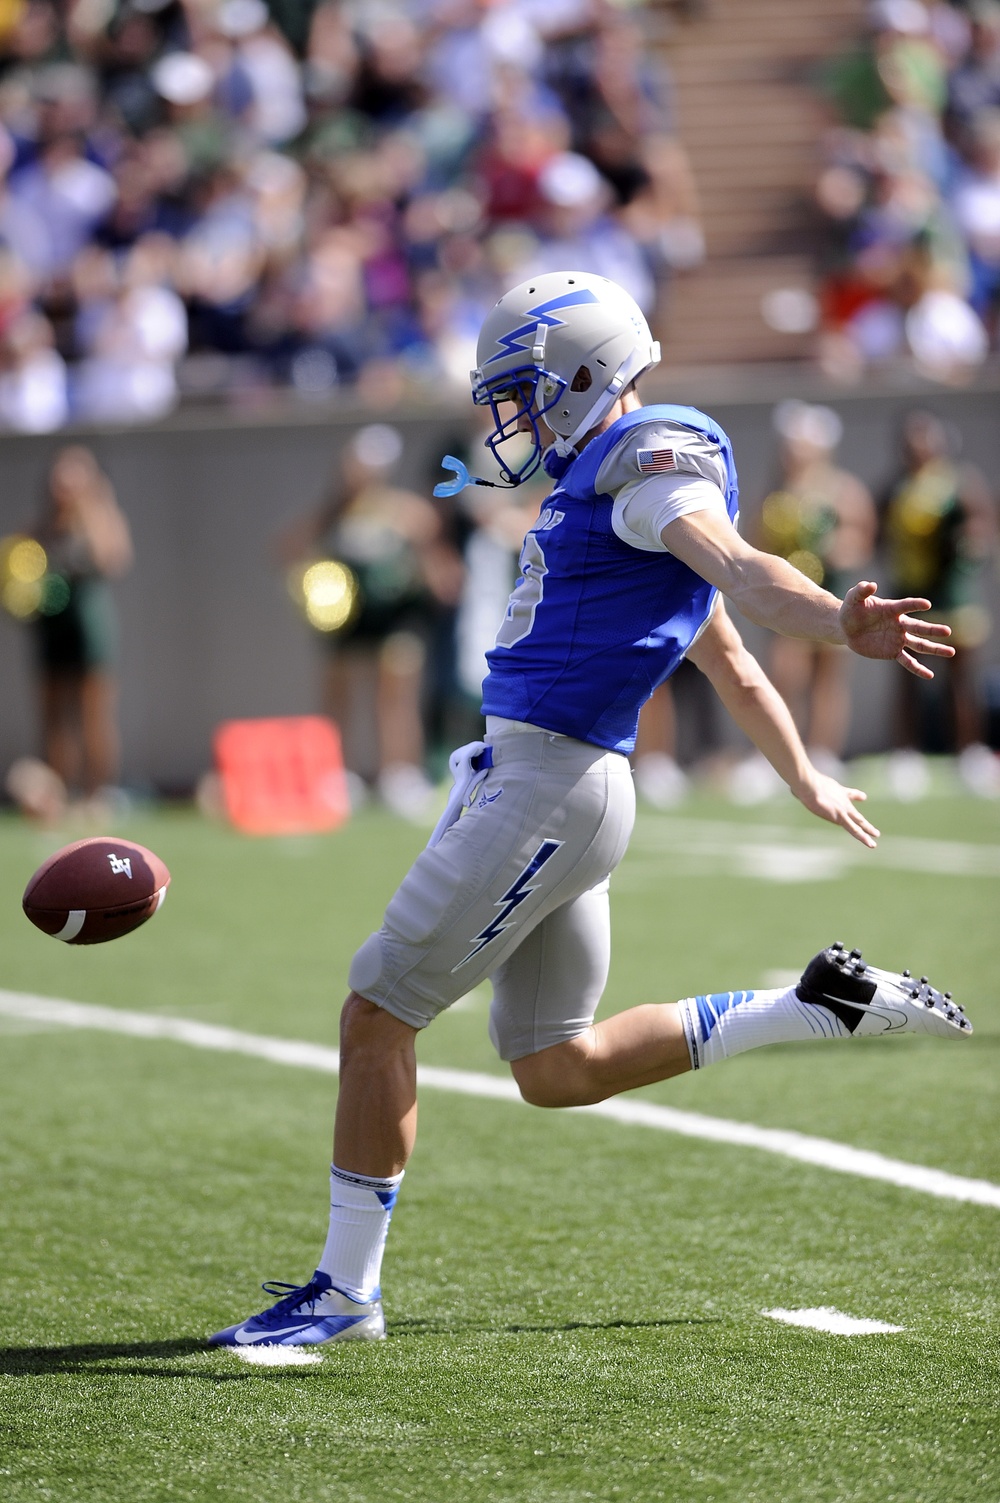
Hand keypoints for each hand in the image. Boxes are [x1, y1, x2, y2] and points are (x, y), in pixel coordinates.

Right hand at [792, 769, 879, 847]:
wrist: (808, 784)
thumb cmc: (804, 783)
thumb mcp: (805, 785)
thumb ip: (803, 789)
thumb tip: (793, 789)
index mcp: (836, 793)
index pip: (849, 795)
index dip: (856, 796)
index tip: (863, 797)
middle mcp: (843, 802)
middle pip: (856, 814)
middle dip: (864, 823)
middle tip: (874, 831)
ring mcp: (843, 810)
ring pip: (859, 823)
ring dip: (868, 831)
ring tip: (876, 836)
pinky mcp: (841, 817)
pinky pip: (854, 829)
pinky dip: (863, 837)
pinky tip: (871, 843)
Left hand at [839, 581, 953, 679]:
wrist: (846, 627)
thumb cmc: (851, 609)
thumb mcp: (853, 598)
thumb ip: (860, 590)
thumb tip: (870, 584)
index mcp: (892, 609)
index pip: (906, 606)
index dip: (915, 605)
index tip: (926, 604)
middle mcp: (899, 624)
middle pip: (919, 627)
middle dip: (933, 630)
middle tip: (948, 631)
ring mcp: (898, 639)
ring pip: (919, 644)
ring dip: (934, 648)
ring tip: (951, 652)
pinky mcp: (893, 651)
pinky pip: (907, 661)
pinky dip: (917, 668)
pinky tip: (929, 675)